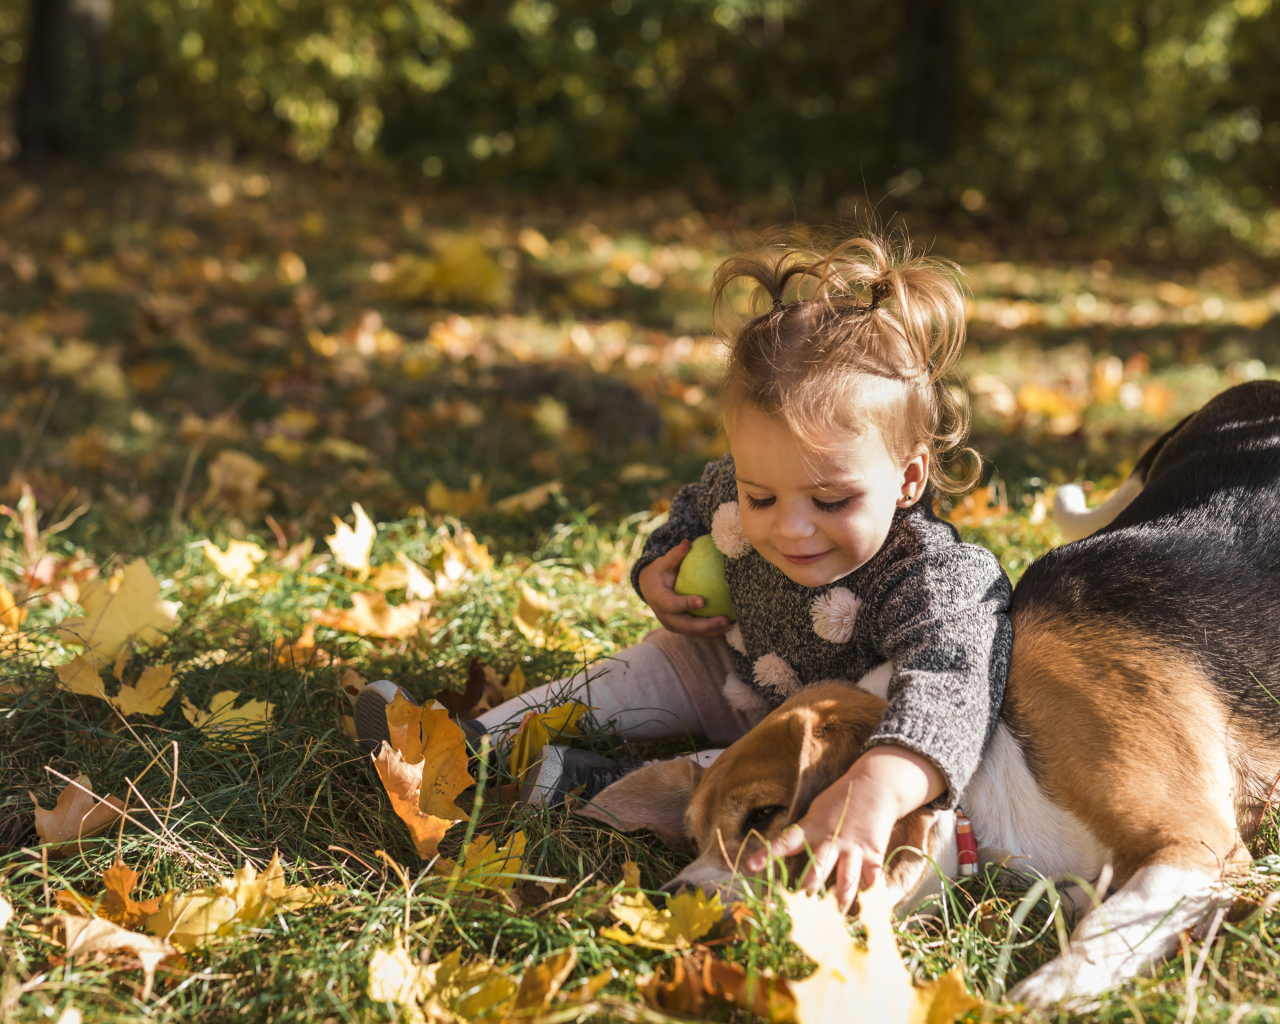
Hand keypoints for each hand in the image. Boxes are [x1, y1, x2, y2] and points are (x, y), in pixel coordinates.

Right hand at [637, 539, 731, 636]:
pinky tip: (729, 626)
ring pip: (693, 632)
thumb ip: (675, 555)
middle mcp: (665, 616)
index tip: (702, 601)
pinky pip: (696, 632)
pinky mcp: (681, 629)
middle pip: (685, 625)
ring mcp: (672, 625)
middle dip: (705, 625)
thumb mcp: (663, 563)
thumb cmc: (660, 573)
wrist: (649, 589)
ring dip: (712, 631)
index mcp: (659, 599)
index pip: (672, 604)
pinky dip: (711, 631)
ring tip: (730, 625)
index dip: (686, 604)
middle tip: (724, 620)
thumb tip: (687, 542)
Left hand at [745, 746, 944, 911]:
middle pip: (816, 869)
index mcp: (812, 828)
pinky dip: (871, 898)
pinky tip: (870, 914)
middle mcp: (830, 840)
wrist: (876, 784)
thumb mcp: (816, 811)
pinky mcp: (872, 854)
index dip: (767, 853)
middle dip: (808, 891)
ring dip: (839, 902)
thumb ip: (804, 833)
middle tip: (799, 912)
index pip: (785, 841)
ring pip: (844, 880)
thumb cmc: (840, 799)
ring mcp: (852, 849)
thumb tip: (786, 853)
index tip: (751, 866)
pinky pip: (871, 880)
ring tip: (833, 921)